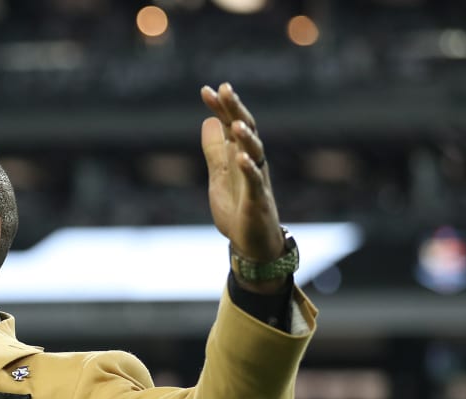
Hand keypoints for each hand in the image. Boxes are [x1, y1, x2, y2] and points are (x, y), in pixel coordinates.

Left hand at [200, 83, 285, 291]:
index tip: (207, 90)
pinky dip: (248, 169)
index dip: (221, 108)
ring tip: (236, 124)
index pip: (231, 125)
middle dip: (235, 110)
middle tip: (225, 89)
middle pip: (246, 130)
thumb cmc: (238, 208)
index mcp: (240, 155)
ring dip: (245, 138)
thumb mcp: (219, 176)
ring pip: (255, 152)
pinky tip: (241, 158)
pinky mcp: (258, 200)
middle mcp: (252, 162)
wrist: (252, 243)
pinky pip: (255, 181)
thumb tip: (208, 121)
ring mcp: (257, 180)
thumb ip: (215, 151)